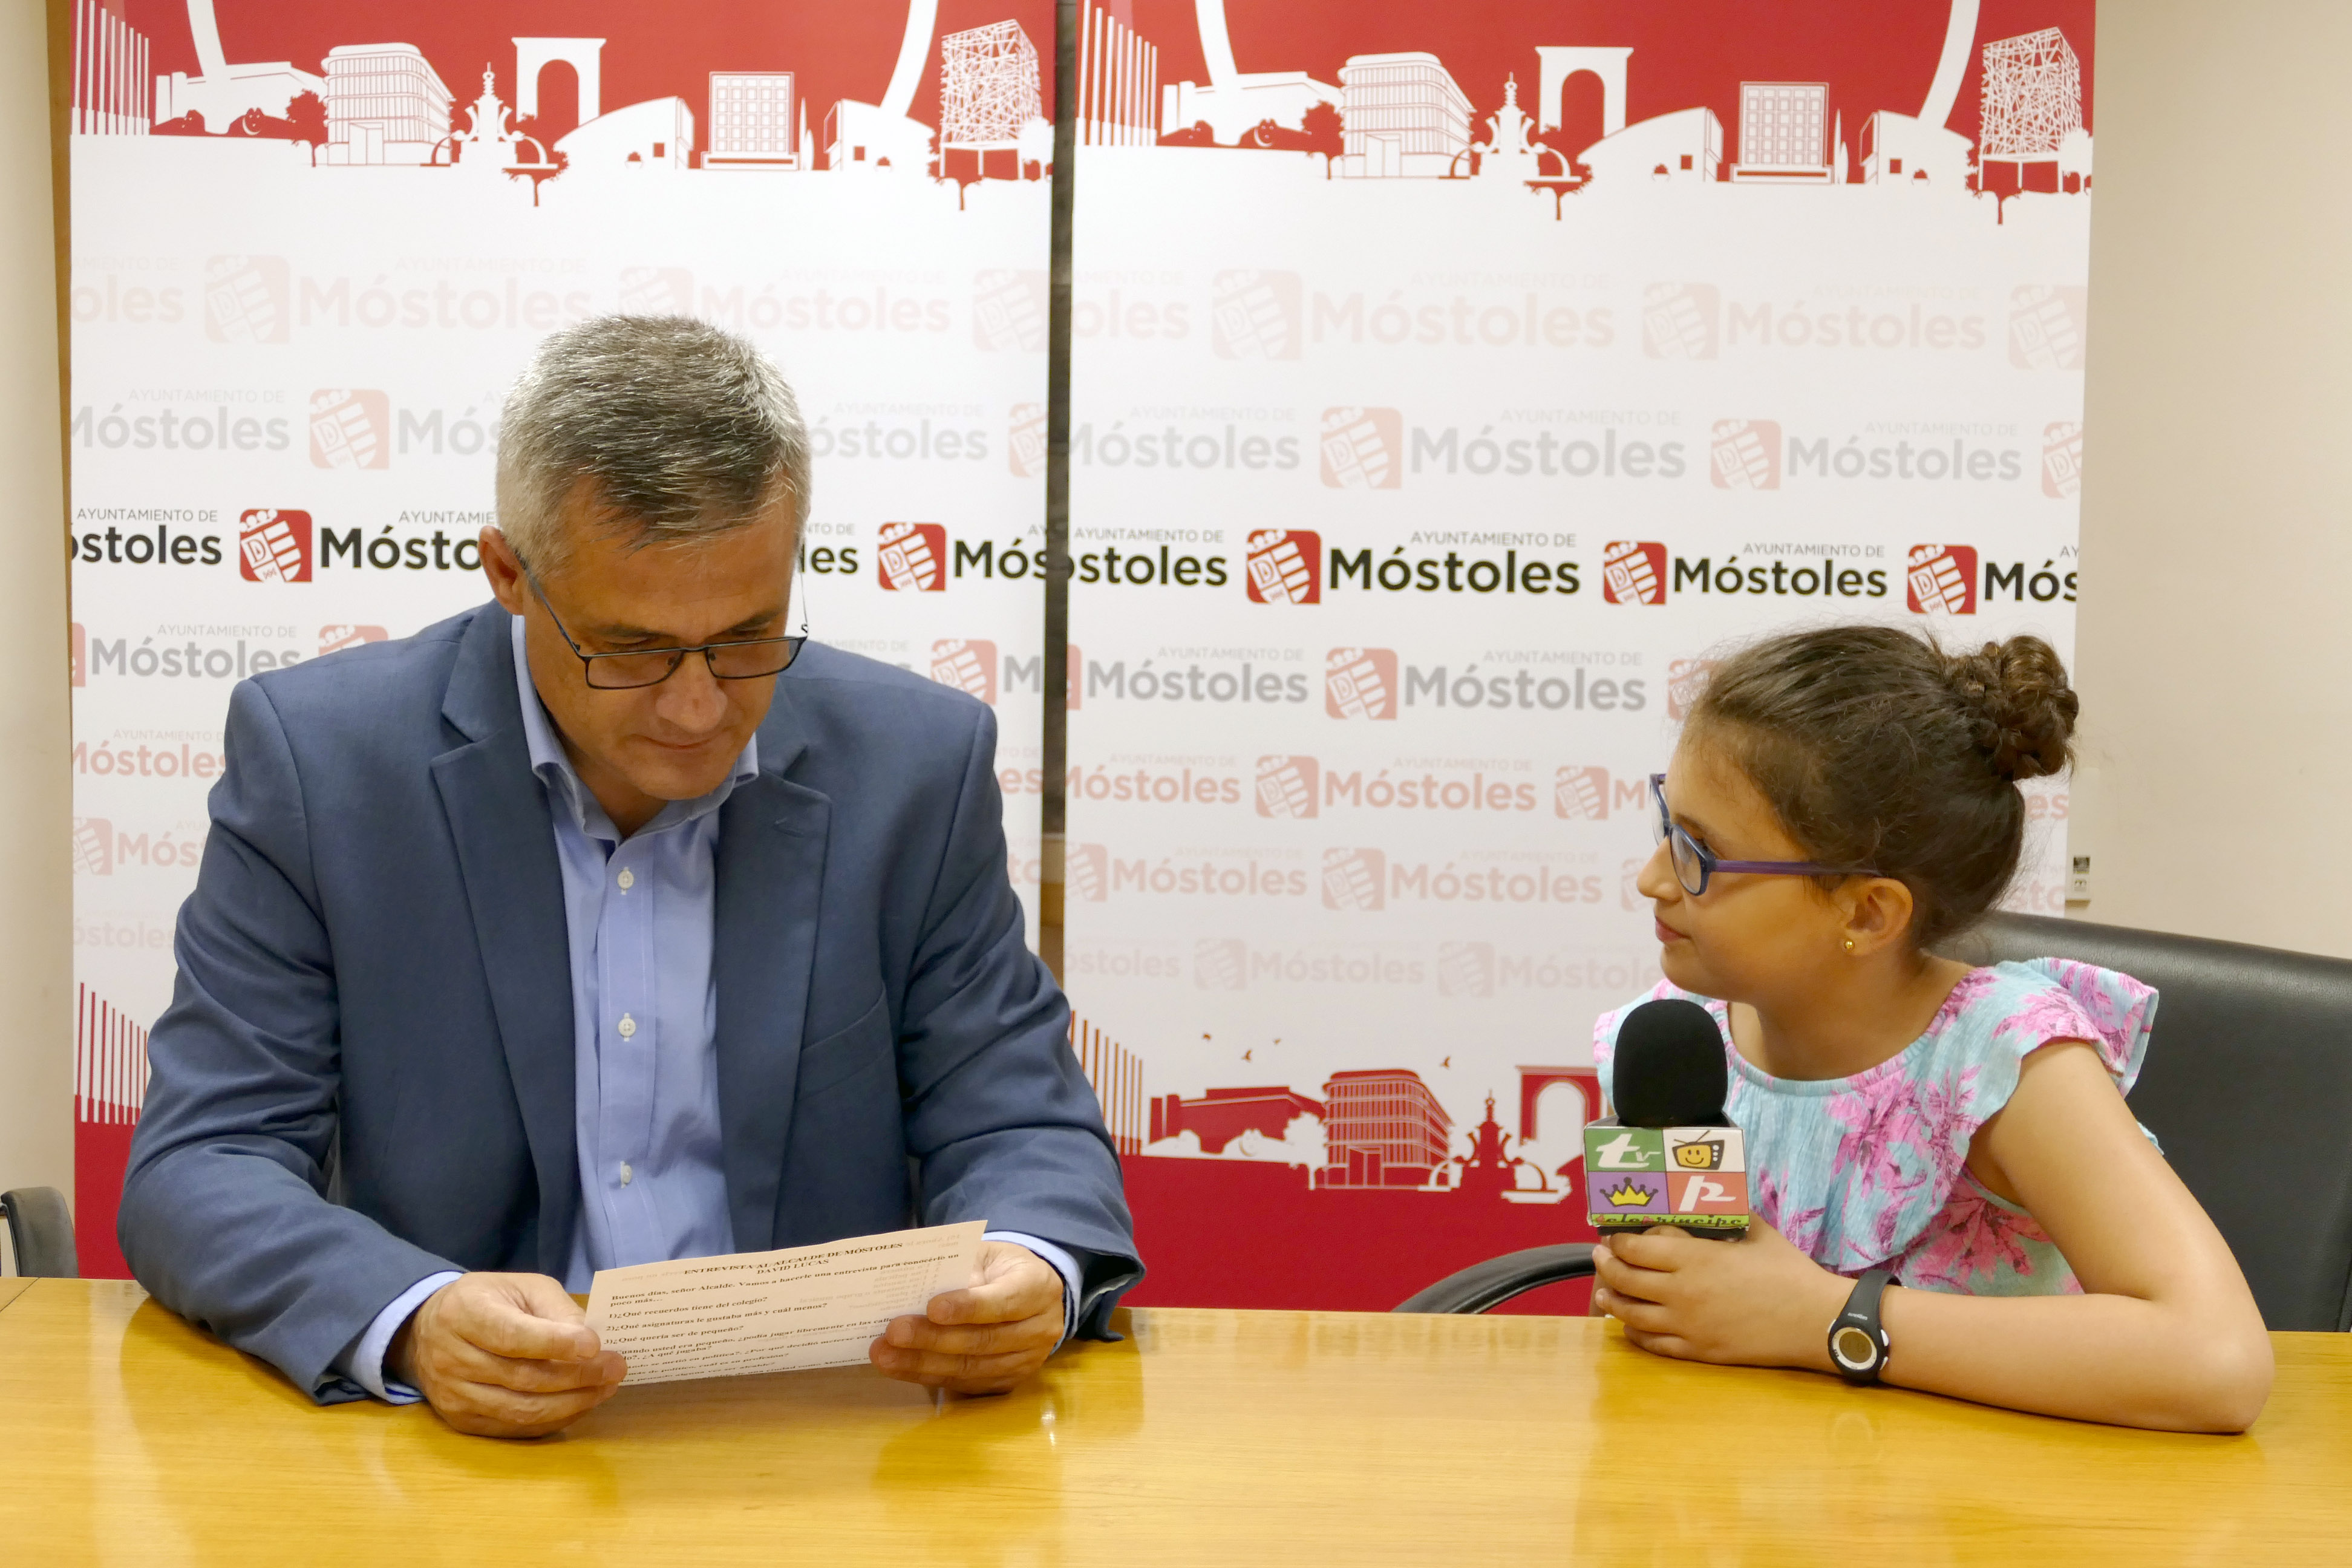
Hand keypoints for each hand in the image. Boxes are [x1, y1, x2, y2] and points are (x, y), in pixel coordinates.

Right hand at [387, 1272, 626, 1437]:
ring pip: (520, 1409)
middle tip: (616, 1368)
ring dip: (572, 1403)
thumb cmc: (488, 1301)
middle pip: (522, 1378)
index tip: (595, 1345)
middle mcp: (450, 1358)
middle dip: (577, 1376)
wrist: (428, 1329)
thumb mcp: (523, 1288)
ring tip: (605, 1388)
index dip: (555, 1344)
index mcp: (465, 1313)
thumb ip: (555, 1310)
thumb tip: (591, 1343)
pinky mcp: (460, 1421)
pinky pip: (514, 1428)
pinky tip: (580, 1404)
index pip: (512, 1336)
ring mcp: (453, 1395)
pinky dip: (553, 1420)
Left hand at [870, 1240, 1065, 1394]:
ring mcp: (1027, 1361)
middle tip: (894, 1333)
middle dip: (934, 1339)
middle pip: (984, 1341)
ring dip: (923, 1364)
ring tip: (885, 1355)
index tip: (931, 1308)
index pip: (1004, 1301)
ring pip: (972, 1368)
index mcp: (1038, 1287)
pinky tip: (901, 1367)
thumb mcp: (987, 1254)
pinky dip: (929, 1376)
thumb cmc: (1000, 1268)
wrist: (1030, 1294)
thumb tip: (922, 1293)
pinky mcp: (1008, 1382)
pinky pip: (966, 1384)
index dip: (969, 1307)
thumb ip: (962, 1268)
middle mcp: (1040, 1329)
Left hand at [1592, 1220, 1850, 1371]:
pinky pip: (1653, 1345)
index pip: (1635, 1249)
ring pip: (1632, 1315)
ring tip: (1602, 1293)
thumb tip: (1715, 1198)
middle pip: (1625, 1280)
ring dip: (1611, 1301)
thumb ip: (1728, 1214)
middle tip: (1600, 1257)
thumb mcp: (1757, 1232)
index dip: (1617, 1241)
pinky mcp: (1699, 1352)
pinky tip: (1630, 1326)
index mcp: (1694, 1259)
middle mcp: (1682, 1293)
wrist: (1815, 1321)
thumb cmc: (1789, 1273)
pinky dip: (1635, 1333)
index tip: (1612, 1236)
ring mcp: (1688, 1326)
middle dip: (1606, 1266)